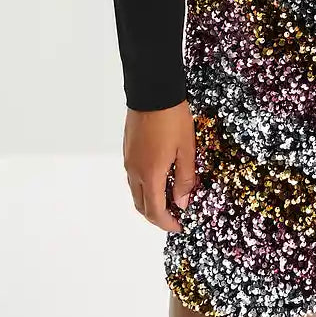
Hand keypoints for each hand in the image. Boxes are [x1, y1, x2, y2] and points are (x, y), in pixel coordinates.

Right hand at [122, 99, 196, 231]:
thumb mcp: (187, 148)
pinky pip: (133, 176)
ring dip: (150, 200)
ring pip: (136, 191)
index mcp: (150, 174)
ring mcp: (129, 160)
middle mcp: (135, 171)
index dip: (167, 223)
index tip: (179, 225)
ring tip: (169, 195)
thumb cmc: (172, 117)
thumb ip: (184, 178)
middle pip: (141, 205)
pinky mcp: (128, 149)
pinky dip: (145, 185)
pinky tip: (160, 176)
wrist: (153, 91)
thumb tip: (182, 202)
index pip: (155, 211)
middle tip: (174, 215)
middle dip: (157, 215)